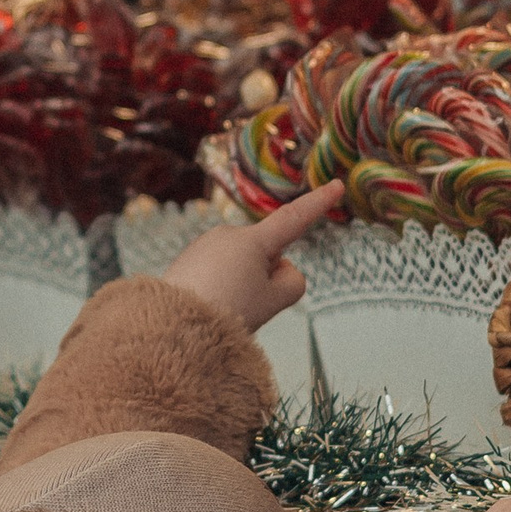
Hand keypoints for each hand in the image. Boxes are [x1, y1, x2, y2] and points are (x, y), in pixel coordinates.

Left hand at [164, 184, 342, 332]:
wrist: (173, 326)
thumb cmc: (225, 312)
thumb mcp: (273, 302)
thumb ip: (293, 282)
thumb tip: (282, 271)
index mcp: (253, 240)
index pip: (294, 218)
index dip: (318, 203)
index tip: (337, 185)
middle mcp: (228, 235)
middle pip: (266, 255)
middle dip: (266, 276)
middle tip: (249, 306)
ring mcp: (205, 246)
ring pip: (242, 266)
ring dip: (242, 284)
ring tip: (223, 309)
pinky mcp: (188, 260)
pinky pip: (218, 273)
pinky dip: (220, 288)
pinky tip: (207, 305)